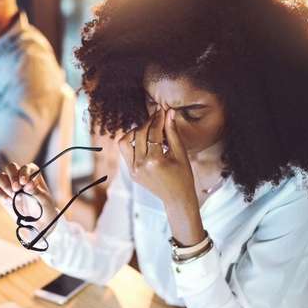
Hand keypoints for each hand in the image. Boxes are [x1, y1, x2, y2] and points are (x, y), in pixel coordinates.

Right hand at [0, 162, 58, 231]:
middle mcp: (20, 176)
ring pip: (0, 177)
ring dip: (6, 186)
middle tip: (16, 189)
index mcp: (32, 173)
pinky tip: (10, 202)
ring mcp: (10, 185)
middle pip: (10, 168)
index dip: (23, 173)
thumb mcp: (44, 200)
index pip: (25, 167)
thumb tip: (27, 185)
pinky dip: (2, 195)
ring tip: (14, 196)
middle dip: (12, 177)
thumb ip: (36, 191)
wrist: (39, 222)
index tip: (24, 182)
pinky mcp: (3, 195)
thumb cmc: (45, 207)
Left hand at [119, 108, 204, 245]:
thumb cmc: (183, 176)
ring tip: (148, 129)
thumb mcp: (180, 153)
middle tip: (157, 117)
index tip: (162, 110)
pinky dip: (132, 142)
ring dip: (135, 132)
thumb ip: (173, 132)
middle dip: (148, 123)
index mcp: (154, 161)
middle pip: (138, 134)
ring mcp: (133, 170)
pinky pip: (125, 152)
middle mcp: (140, 166)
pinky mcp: (131, 173)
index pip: (153, 133)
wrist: (176, 198)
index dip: (158, 119)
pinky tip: (143, 139)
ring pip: (125, 142)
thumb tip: (169, 112)